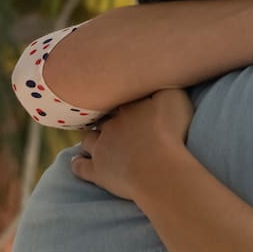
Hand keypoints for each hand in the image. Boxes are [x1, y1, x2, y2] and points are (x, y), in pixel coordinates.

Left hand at [71, 89, 193, 201]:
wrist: (159, 169)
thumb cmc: (170, 133)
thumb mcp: (175, 99)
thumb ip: (165, 86)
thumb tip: (156, 78)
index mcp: (128, 108)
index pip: (121, 99)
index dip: (123, 100)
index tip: (127, 101)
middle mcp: (110, 126)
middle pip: (103, 119)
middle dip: (106, 119)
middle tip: (112, 120)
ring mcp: (101, 149)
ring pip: (89, 140)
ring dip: (91, 139)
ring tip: (94, 139)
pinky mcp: (97, 172)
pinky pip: (81, 167)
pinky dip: (78, 164)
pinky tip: (77, 162)